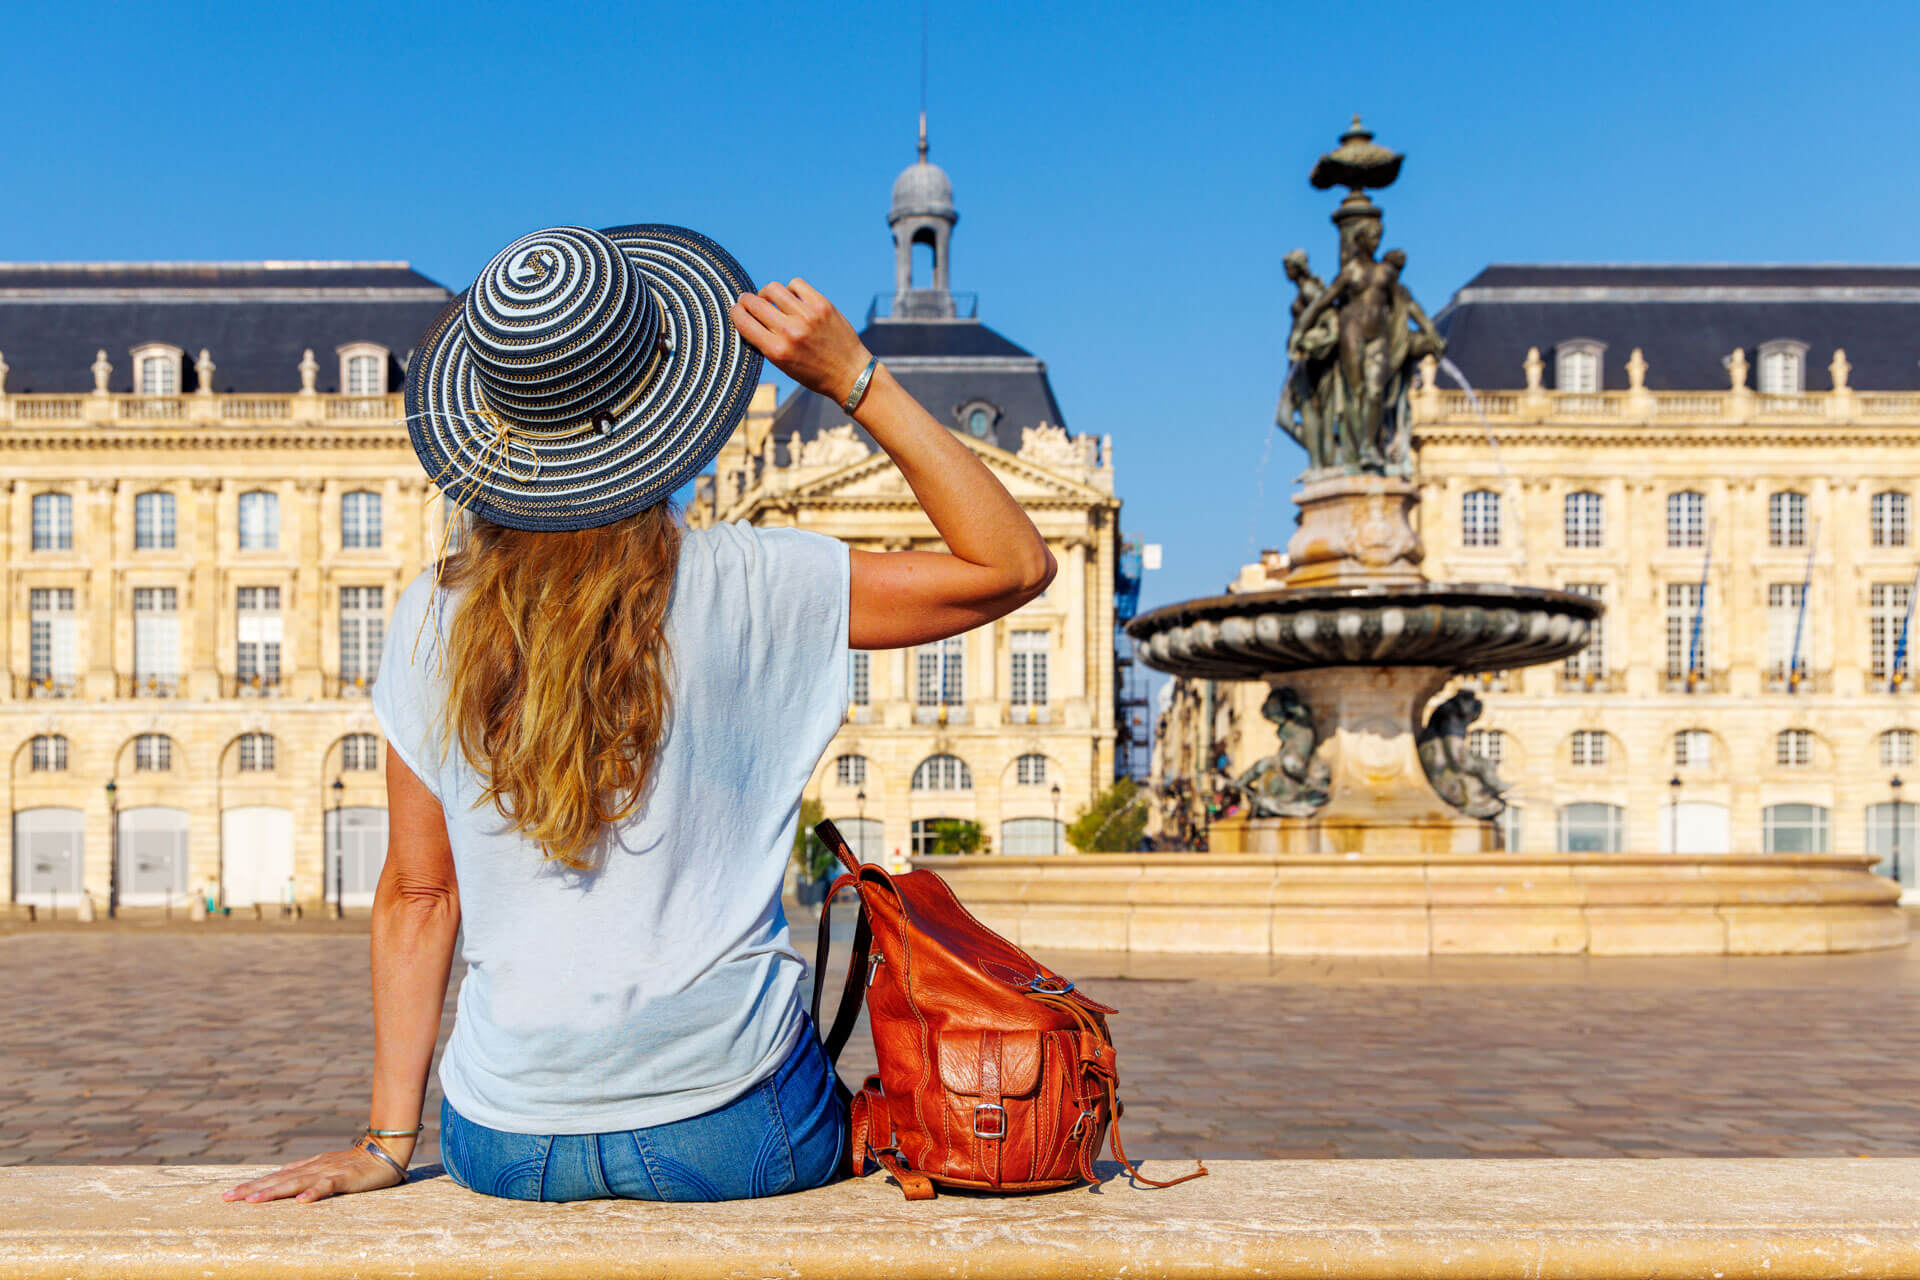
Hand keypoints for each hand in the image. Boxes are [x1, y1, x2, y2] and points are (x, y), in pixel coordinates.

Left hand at [223, 1142, 406, 1204]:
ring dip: (274, 1191)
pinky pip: (328, 1186)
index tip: (228, 1195)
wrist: (386, 1151)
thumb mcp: (326, 1168)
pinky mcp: (346, 1178)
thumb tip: (280, 1179)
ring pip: (296, 1182)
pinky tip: (301, 1202)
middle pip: (278, 1179)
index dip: (251, 1185)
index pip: (275, 1177)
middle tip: (227, 1198)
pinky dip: (314, 1193)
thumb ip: (305, 1174)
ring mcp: (329, 1172)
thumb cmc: (356, 1164)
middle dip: (252, 1189)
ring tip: (253, 1200)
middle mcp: (314, 1168)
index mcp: (308, 1167)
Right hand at [730, 279, 871, 403]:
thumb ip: (765, 343)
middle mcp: (790, 331)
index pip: (744, 321)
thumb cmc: (814, 374)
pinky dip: (790, 289)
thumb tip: (748, 318)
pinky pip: (796, 285)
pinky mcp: (822, 305)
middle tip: (748, 301)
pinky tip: (793, 299)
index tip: (736, 309)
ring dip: (767, 292)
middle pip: (755, 302)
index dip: (735, 312)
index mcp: (776, 350)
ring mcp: (807, 316)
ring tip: (771, 299)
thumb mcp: (784, 366)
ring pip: (773, 289)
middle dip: (746, 300)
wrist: (850, 374)